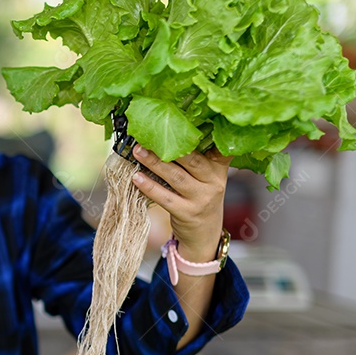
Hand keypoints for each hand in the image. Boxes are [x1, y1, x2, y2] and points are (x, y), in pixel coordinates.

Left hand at [131, 143, 230, 260]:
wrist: (204, 234)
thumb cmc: (200, 199)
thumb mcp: (208, 177)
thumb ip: (199, 158)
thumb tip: (172, 132)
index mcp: (219, 168)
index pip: (214, 147)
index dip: (197, 134)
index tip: (179, 119)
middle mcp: (213, 182)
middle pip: (190, 160)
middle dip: (168, 146)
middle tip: (147, 136)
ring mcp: (201, 199)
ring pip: (175, 177)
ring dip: (154, 163)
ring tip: (137, 152)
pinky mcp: (187, 213)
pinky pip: (165, 198)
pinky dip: (149, 187)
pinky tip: (136, 178)